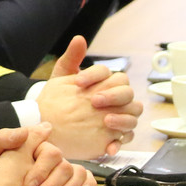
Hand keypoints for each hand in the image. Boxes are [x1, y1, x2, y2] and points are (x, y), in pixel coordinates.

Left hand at [35, 36, 140, 157]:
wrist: (52, 120)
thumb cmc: (61, 97)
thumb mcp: (62, 78)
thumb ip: (71, 58)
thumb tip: (79, 38)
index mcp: (106, 82)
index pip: (108, 74)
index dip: (95, 76)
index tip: (78, 82)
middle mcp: (117, 98)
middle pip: (127, 93)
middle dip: (113, 96)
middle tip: (95, 101)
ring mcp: (119, 116)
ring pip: (133, 114)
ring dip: (123, 118)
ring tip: (106, 120)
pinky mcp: (116, 135)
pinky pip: (126, 138)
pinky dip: (119, 142)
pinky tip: (108, 147)